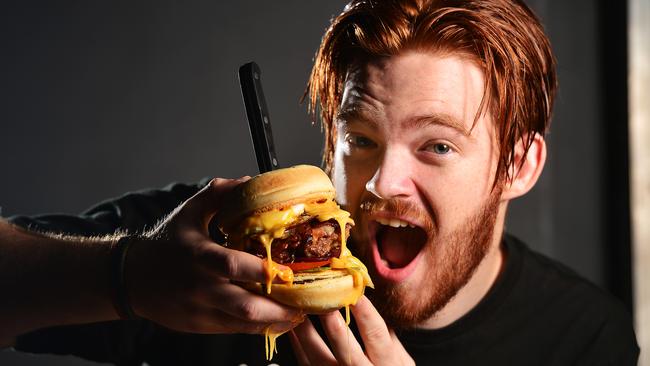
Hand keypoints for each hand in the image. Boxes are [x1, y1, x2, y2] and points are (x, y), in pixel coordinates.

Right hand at [126, 178, 303, 333]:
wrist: (129, 279)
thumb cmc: (165, 243)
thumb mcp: (189, 212)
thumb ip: (220, 195)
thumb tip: (251, 181)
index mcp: (198, 255)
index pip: (232, 265)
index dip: (262, 270)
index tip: (289, 271)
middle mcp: (200, 287)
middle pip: (245, 307)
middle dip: (280, 309)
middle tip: (304, 301)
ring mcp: (200, 310)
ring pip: (244, 325)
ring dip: (275, 322)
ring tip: (299, 314)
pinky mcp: (201, 326)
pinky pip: (236, 331)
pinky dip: (259, 327)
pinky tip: (277, 319)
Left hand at [289, 296, 413, 365]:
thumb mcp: (400, 362)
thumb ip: (388, 337)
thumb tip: (371, 308)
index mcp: (388, 365)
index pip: (377, 336)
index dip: (366, 314)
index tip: (355, 292)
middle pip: (347, 352)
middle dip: (334, 327)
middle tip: (322, 302)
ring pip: (320, 361)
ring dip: (307, 335)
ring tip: (297, 311)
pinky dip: (299, 348)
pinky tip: (292, 332)